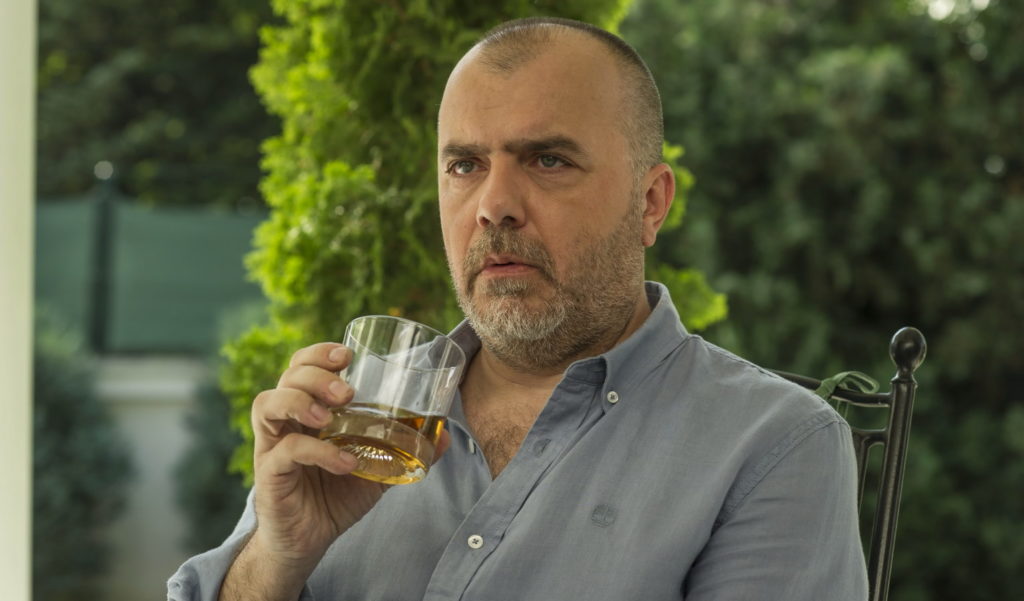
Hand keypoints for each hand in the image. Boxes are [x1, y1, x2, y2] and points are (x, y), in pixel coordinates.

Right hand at [246, 342, 449, 574]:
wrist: (309, 542)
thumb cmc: (337, 496)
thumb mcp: (378, 469)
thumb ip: (406, 450)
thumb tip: (446, 435)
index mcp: (308, 411)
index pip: (302, 366)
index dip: (319, 353)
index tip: (347, 355)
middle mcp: (286, 422)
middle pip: (287, 377)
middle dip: (316, 374)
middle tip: (346, 392)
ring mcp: (272, 446)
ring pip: (268, 403)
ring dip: (301, 401)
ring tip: (331, 416)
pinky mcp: (269, 474)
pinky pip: (285, 452)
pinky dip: (317, 451)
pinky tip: (345, 461)